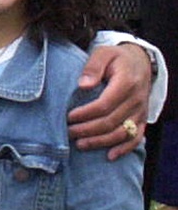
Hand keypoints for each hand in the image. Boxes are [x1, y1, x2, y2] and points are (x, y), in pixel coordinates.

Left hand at [69, 44, 149, 158]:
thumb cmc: (116, 58)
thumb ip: (92, 67)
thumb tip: (83, 85)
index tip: (68, 117)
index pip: (104, 105)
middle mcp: (136, 100)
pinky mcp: (142, 119)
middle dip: (87, 130)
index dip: (85, 114)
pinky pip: (136, 138)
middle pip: (111, 122)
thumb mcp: (103, 54)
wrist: (139, 62)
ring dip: (100, 142)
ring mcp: (140, 111)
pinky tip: (109, 156)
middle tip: (68, 132)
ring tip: (80, 144)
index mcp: (126, 83)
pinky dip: (124, 149)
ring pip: (122, 133)